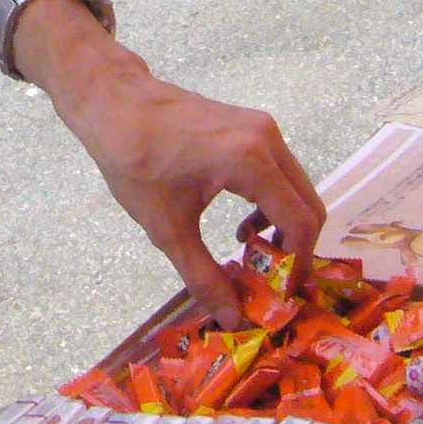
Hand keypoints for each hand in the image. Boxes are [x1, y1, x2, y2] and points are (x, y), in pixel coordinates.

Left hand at [15, 0, 324, 328]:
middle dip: (296, 249)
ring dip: (284, 226)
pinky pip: (281, 172)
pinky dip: (274, 203)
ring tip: (251, 253)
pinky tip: (243, 224)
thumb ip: (205, 277)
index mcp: (250, 162)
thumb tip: (233, 319)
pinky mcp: (253, 126)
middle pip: (308, 205)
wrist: (114, 104)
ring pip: (297, 188)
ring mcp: (263, 128)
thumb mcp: (168, 229)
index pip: (299, 223)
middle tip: (274, 282)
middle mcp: (267, 139)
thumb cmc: (135, 163)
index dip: (298, 265)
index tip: (282, 296)